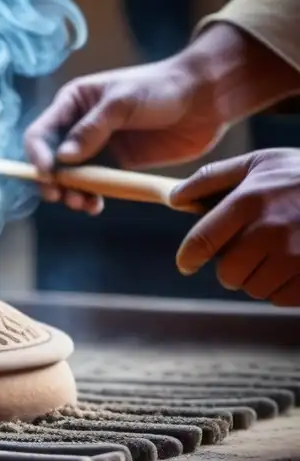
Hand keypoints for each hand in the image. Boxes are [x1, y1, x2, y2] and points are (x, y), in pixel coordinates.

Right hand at [23, 23, 290, 213]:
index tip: (47, 174)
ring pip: (71, 177)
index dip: (37, 155)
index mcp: (73, 102)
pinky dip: (90, 197)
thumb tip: (62, 159)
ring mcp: (98, 147)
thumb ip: (91, 129)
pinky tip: (96, 205)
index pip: (40, 132)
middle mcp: (78, 126)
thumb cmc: (162, 88)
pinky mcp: (117, 164)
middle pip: (50, 160)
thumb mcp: (123, 102)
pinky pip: (95, 185)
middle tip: (61, 197)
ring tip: (83, 204)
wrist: (206, 98)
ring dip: (70, 193)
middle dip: (52, 181)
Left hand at [170, 148, 299, 305]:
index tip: (186, 264)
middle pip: (228, 273)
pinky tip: (295, 265)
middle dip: (231, 266)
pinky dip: (282, 287)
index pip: (202, 242)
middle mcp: (271, 231)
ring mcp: (298, 257)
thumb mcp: (259, 163)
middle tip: (246, 252)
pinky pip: (281, 297)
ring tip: (276, 254)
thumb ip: (211, 179)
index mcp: (249, 201)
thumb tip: (174, 198)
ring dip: (258, 277)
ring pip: (254, 288)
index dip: (188, 258)